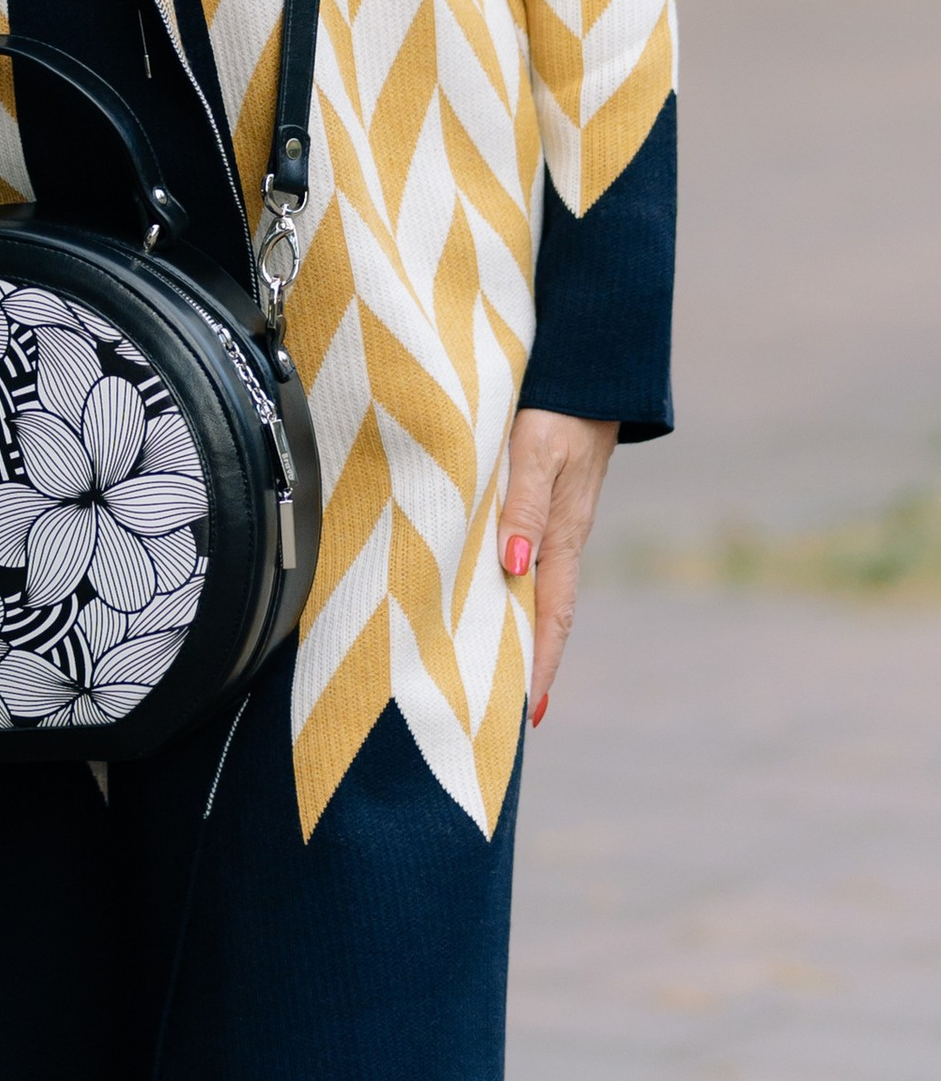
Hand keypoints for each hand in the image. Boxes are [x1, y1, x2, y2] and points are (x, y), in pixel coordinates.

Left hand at [499, 407, 617, 725]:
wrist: (588, 368)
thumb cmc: (556, 407)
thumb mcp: (535, 451)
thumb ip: (522, 504)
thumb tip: (512, 567)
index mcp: (562, 535)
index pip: (551, 616)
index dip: (540, 663)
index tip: (527, 713)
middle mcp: (560, 536)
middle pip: (545, 613)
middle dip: (528, 661)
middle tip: (502, 710)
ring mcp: (555, 520)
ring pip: (535, 587)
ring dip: (518, 627)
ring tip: (492, 668)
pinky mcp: (545, 499)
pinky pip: (528, 556)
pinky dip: (512, 587)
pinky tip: (494, 593)